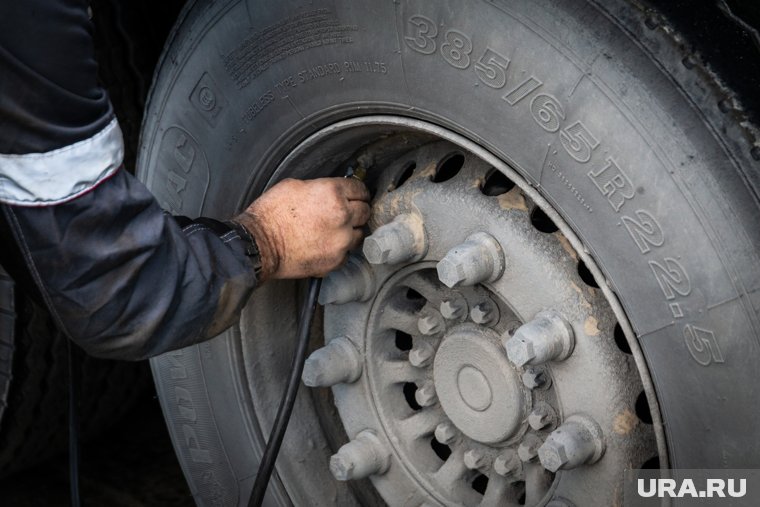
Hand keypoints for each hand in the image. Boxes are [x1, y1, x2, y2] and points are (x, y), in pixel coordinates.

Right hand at [233, 177, 369, 279]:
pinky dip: (339, 250)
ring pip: (359, 234)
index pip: (360, 190)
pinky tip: (325, 246)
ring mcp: (341, 241)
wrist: (259, 245)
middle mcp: (343, 217)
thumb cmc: (271, 215)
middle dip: (357, 211)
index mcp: (333, 193)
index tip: (357, 195)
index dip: (358, 192)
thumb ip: (320, 188)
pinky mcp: (335, 261)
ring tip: (335, 232)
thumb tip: (330, 192)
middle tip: (346, 213)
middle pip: (365, 212)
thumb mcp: (295, 186)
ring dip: (351, 232)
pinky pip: (346, 253)